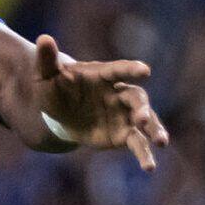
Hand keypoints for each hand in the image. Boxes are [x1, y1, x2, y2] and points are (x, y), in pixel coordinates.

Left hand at [35, 34, 169, 170]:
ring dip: (154, 130)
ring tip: (161, 142)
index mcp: (103, 75)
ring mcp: (124, 114)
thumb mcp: (45, 74)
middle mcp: (119, 93)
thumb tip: (43, 38)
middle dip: (142, 108)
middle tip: (142, 119)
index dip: (131, 69)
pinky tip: (149, 167)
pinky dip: (144, 154)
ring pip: (145, 121)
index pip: (119, 70)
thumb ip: (47, 58)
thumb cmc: (54, 87)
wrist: (57, 111)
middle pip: (137, 98)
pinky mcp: (123, 134)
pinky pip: (137, 143)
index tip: (145, 70)